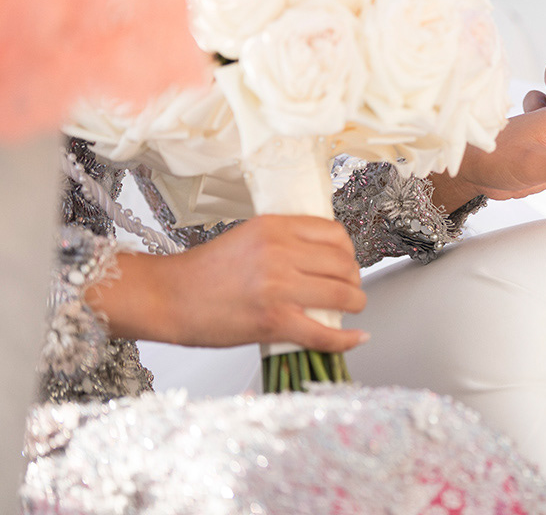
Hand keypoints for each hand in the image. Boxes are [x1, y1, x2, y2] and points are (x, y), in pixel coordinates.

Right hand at [88, 216, 367, 351]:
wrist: (167, 298)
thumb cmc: (202, 273)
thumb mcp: (248, 238)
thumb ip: (285, 242)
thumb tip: (323, 258)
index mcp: (274, 227)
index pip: (334, 233)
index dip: (347, 251)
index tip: (345, 262)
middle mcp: (280, 252)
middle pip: (344, 264)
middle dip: (353, 279)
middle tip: (348, 288)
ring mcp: (278, 287)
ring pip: (343, 295)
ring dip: (355, 304)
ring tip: (351, 308)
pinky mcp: (274, 321)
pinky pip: (324, 333)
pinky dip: (345, 340)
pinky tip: (357, 338)